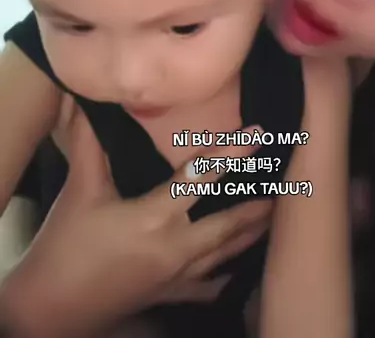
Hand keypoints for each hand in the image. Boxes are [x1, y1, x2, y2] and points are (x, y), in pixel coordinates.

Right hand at [1, 108, 270, 337]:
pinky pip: (208, 286)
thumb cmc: (66, 245)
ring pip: (225, 255)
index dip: (231, 152)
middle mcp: (175, 247)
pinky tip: (237, 267)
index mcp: (154, 217)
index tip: (260, 133)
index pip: (200, 177)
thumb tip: (91, 103)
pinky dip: (226, 274)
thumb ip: (90, 145)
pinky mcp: (169, 295)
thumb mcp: (81, 191)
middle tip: (287, 186)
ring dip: (250, 234)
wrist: (51, 308)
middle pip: (227, 224)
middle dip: (257, 206)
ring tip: (274, 215)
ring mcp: (175, 276)